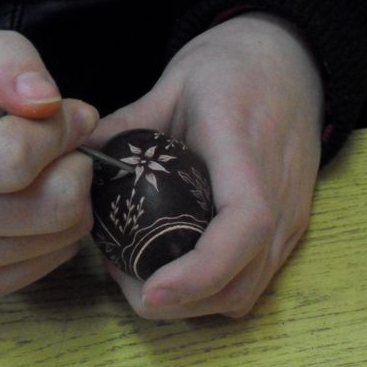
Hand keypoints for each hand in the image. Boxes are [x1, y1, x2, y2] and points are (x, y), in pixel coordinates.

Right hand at [0, 31, 98, 301]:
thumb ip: (13, 65)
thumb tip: (45, 103)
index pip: (14, 157)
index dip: (59, 132)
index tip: (64, 115)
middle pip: (48, 207)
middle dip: (75, 168)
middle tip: (63, 149)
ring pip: (57, 239)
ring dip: (72, 200)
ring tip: (48, 173)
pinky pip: (47, 266)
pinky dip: (58, 234)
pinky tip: (35, 204)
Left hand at [90, 12, 322, 318]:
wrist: (289, 63)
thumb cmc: (232, 68)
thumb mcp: (172, 84)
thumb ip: (125, 125)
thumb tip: (74, 160)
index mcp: (247, 152)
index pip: (244, 225)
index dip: (199, 271)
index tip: (151, 290)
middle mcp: (280, 196)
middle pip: (241, 282)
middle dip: (179, 302)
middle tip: (125, 279)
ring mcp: (291, 216)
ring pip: (247, 292)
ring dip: (194, 302)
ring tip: (147, 276)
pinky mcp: (290, 226)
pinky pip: (254, 280)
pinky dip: (213, 290)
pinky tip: (179, 265)